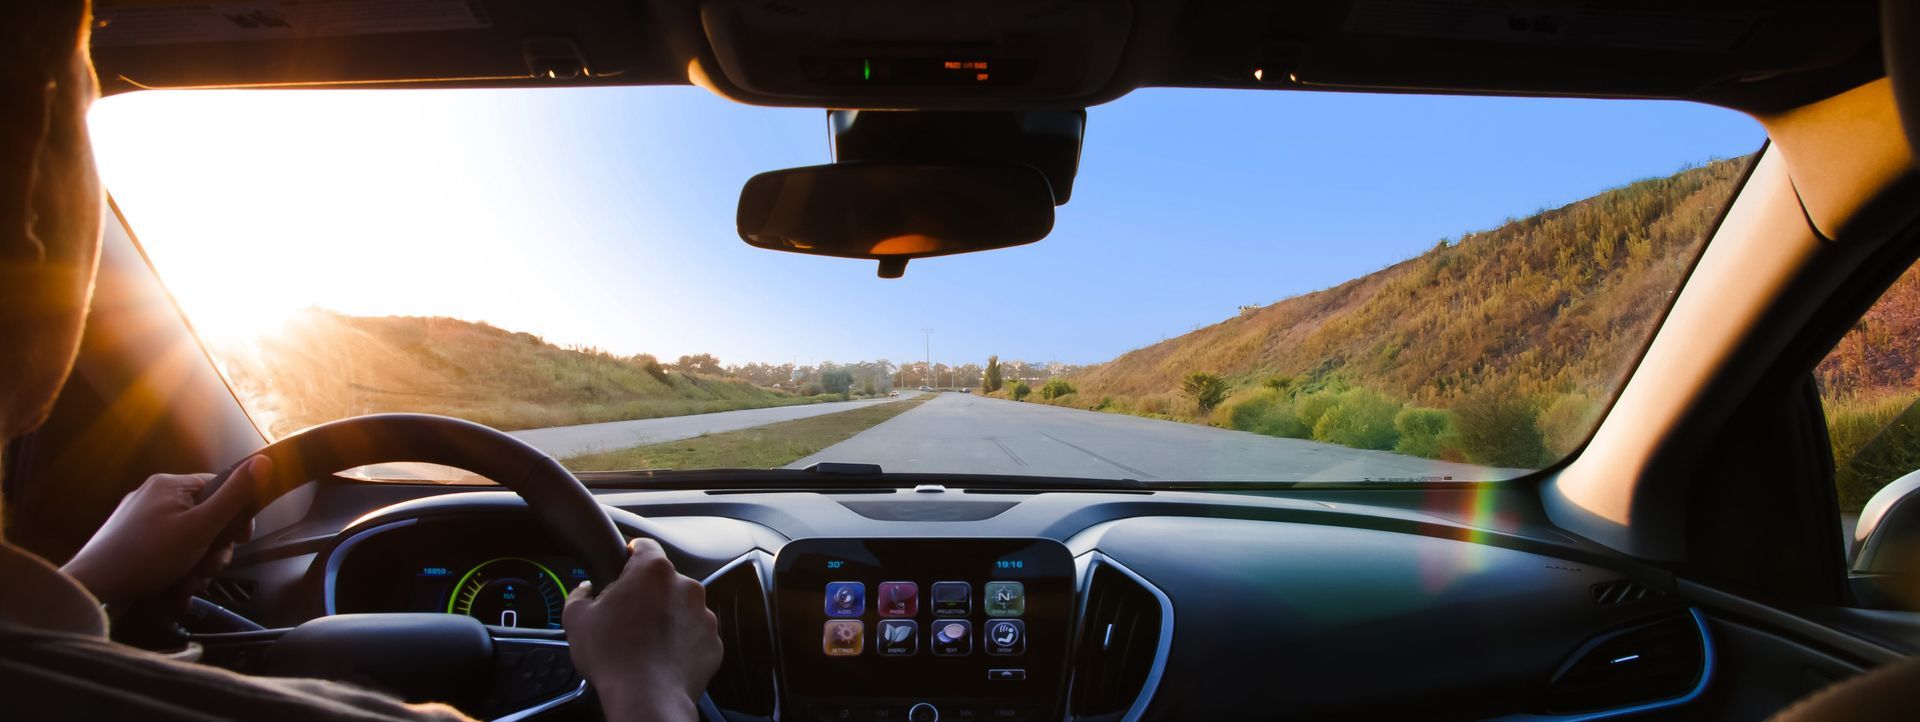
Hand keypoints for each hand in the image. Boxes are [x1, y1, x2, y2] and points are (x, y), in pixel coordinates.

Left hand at [61, 456, 268, 609]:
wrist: (93, 589)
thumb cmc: (146, 556)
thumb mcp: (200, 528)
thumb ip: (235, 497)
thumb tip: (265, 462)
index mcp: (170, 485)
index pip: (220, 489)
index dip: (236, 516)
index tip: (240, 541)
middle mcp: (154, 497)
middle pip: (205, 518)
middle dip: (213, 550)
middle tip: (207, 569)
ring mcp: (139, 520)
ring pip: (187, 539)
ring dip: (195, 566)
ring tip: (186, 584)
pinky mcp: (130, 543)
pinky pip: (166, 551)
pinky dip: (175, 570)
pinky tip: (174, 589)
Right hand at [563, 538, 721, 721]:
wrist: (647, 698)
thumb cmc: (613, 657)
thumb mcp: (577, 620)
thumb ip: (579, 595)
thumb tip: (585, 591)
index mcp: (653, 571)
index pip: (643, 545)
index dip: (629, 556)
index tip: (621, 569)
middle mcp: (685, 586)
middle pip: (663, 580)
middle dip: (646, 594)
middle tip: (626, 617)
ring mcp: (704, 614)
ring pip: (681, 607)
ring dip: (666, 618)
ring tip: (644, 642)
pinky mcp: (713, 641)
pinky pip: (695, 634)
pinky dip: (681, 642)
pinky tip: (661, 656)